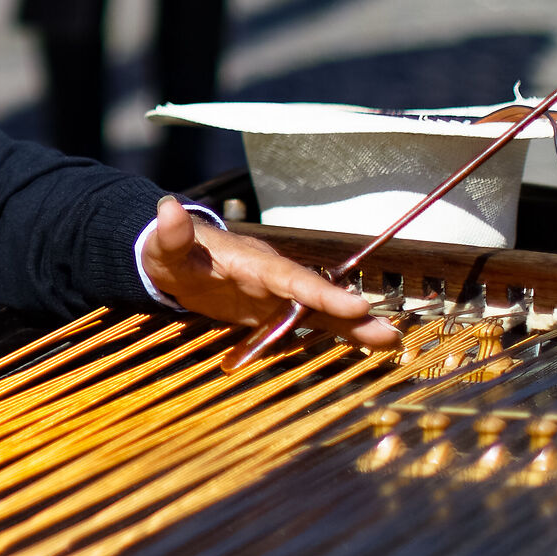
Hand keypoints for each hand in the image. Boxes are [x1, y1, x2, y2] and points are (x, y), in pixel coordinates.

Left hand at [139, 197, 397, 348]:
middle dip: (350, 313)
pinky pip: (311, 323)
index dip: (321, 291)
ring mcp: (277, 295)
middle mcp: (273, 277)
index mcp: (252, 263)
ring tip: (391, 341)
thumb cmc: (172, 255)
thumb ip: (170, 235)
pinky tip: (369, 347)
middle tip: (388, 330)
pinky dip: (339, 333)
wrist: (177, 261)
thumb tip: (166, 208)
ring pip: (321, 311)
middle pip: (316, 296)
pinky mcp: (275, 312)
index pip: (290, 278)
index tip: (354, 304)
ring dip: (354, 326)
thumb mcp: (164, 249)